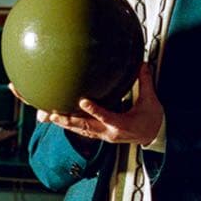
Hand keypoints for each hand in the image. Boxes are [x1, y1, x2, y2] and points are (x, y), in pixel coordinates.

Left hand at [37, 63, 162, 144]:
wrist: (152, 136)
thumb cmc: (151, 121)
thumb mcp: (150, 102)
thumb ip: (145, 82)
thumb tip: (142, 65)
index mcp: (122, 125)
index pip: (106, 116)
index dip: (94, 110)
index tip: (82, 101)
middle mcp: (109, 132)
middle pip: (85, 127)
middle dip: (68, 121)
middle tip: (53, 115)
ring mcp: (103, 135)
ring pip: (80, 130)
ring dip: (64, 124)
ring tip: (48, 116)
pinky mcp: (100, 134)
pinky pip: (82, 130)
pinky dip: (69, 125)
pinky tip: (58, 119)